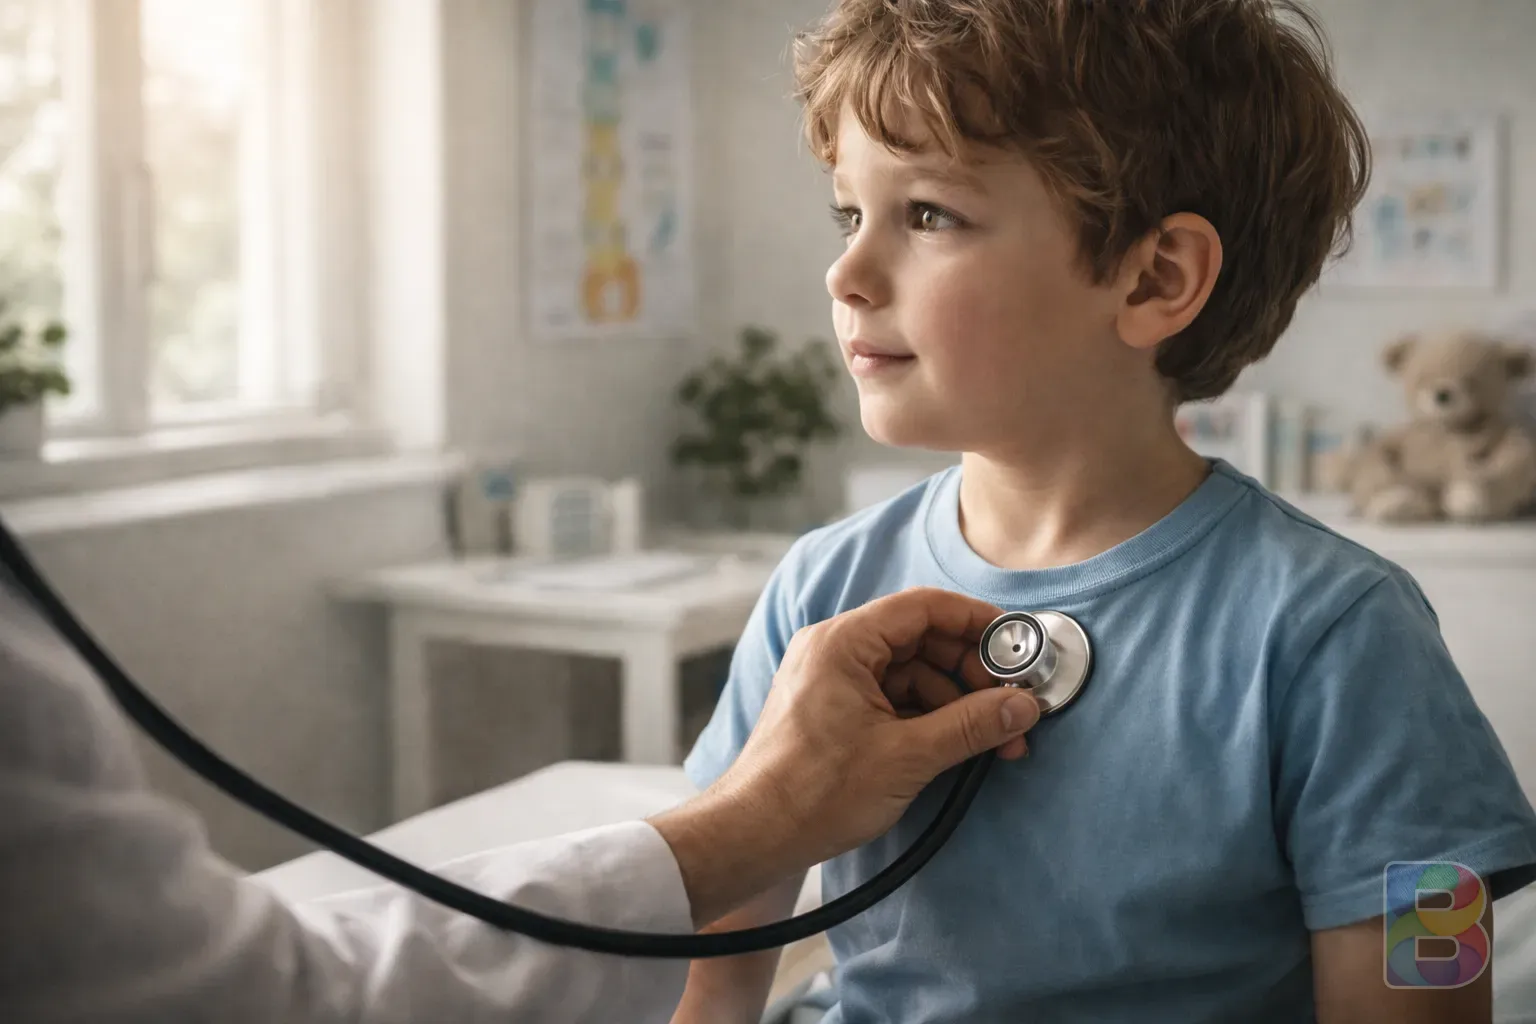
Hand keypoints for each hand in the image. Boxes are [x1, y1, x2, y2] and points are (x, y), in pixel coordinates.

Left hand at [650, 587, 1040, 926]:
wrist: (753, 837)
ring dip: (954, 702)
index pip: (923, 608)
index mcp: (843, 642)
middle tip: (1011, 707)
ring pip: (910, 673)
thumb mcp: (907, 756)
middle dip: (971, 672)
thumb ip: (971, 725)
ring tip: (993, 740)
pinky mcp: (832, 710)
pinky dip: (927, 717)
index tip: (1016, 645)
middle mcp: (833, 650)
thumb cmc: (813, 793)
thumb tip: (1023, 706)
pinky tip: (957, 746)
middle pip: (920, 639)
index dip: (976, 622)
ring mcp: (831, 680)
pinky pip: (892, 697)